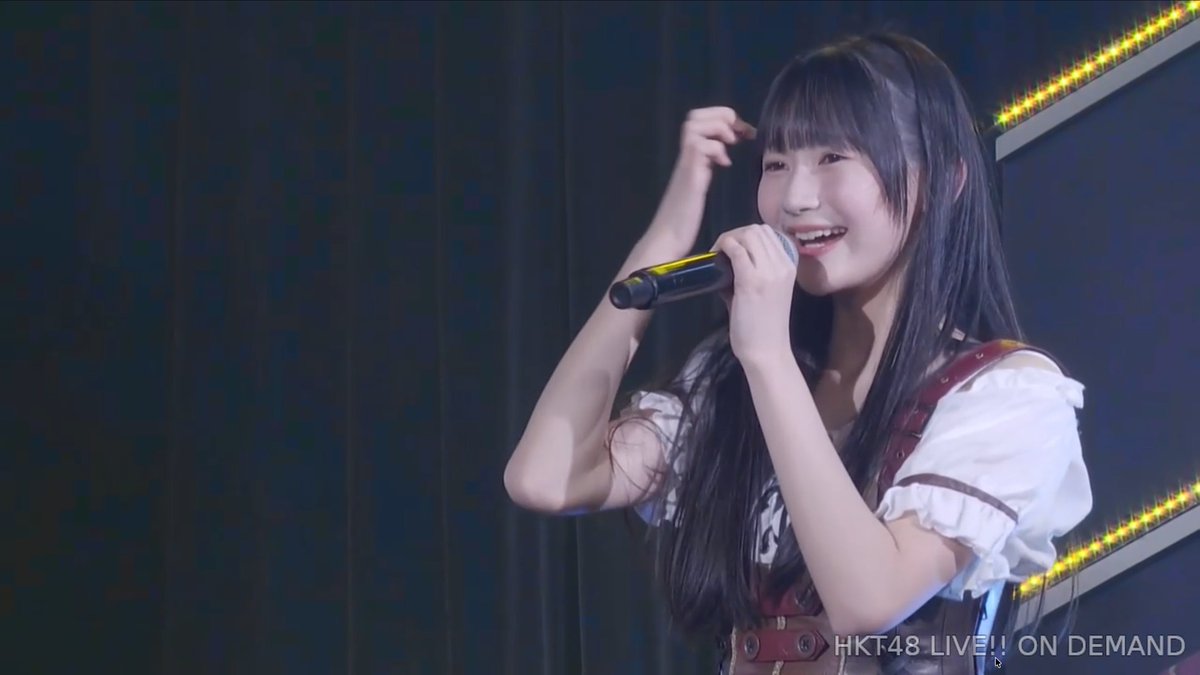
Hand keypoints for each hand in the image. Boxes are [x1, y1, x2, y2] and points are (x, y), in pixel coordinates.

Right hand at [645, 107, 755, 251]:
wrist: (667, 239)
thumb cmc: (683, 219)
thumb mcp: (700, 184)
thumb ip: (707, 166)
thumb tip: (722, 156)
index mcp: (691, 156)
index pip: (702, 120)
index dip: (725, 119)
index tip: (744, 134)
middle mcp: (686, 156)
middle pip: (695, 115)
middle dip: (722, 116)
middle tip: (738, 134)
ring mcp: (686, 164)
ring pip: (694, 125)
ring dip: (718, 129)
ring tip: (730, 145)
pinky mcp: (689, 176)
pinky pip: (700, 147)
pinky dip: (716, 149)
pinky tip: (723, 164)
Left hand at [711, 224, 796, 363]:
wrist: (767, 351)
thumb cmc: (762, 327)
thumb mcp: (764, 292)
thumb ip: (749, 273)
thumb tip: (725, 262)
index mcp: (790, 265)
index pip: (768, 233)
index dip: (746, 235)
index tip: (731, 248)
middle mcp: (782, 264)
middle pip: (757, 230)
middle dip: (735, 234)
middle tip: (721, 250)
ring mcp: (769, 271)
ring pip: (747, 235)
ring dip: (728, 239)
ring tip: (717, 254)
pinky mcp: (751, 281)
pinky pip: (736, 250)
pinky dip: (723, 247)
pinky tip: (714, 258)